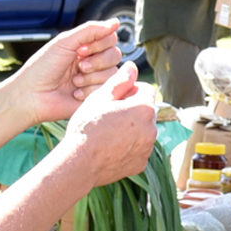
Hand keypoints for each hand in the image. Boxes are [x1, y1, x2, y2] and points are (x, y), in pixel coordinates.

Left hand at [10, 17, 127, 123]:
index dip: (99, 44)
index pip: (110, 39)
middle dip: (96, 61)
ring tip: (73, 81)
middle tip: (79, 66)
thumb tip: (116, 21)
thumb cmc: (42, 69)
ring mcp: (95, 80)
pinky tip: (74, 92)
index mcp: (85, 48)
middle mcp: (93, 62)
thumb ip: (91, 30)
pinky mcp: (95, 96)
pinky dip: (88, 90)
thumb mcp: (64, 42)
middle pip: (115, 55)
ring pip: (112, 73)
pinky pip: (106, 90)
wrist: (32, 96)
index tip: (80, 49)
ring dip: (90, 77)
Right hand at [60, 63, 158, 185]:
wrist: (79, 163)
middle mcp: (151, 129)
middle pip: (145, 111)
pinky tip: (110, 147)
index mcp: (144, 109)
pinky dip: (129, 146)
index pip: (146, 90)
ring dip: (131, 128)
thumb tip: (132, 66)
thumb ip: (119, 81)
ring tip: (107, 132)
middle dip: (132, 109)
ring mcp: (147, 148)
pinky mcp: (140, 163)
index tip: (113, 98)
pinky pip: (138, 149)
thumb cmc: (87, 127)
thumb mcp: (100, 98)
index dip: (129, 90)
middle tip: (108, 115)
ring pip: (142, 130)